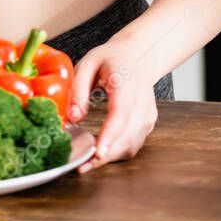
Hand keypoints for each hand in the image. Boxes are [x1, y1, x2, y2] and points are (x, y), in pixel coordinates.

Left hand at [66, 41, 157, 172]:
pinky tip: (101, 152)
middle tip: (82, 165)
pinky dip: (118, 152)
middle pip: (127, 134)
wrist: (138, 55)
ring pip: (132, 144)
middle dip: (106, 154)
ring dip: (111, 157)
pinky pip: (134, 144)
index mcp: (126, 80)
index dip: (110, 134)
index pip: (121, 111)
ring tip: (87, 162)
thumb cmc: (110, 59)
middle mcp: (142, 99)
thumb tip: (73, 117)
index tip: (97, 152)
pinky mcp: (148, 123)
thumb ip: (79, 88)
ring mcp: (148, 113)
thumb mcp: (88, 63)